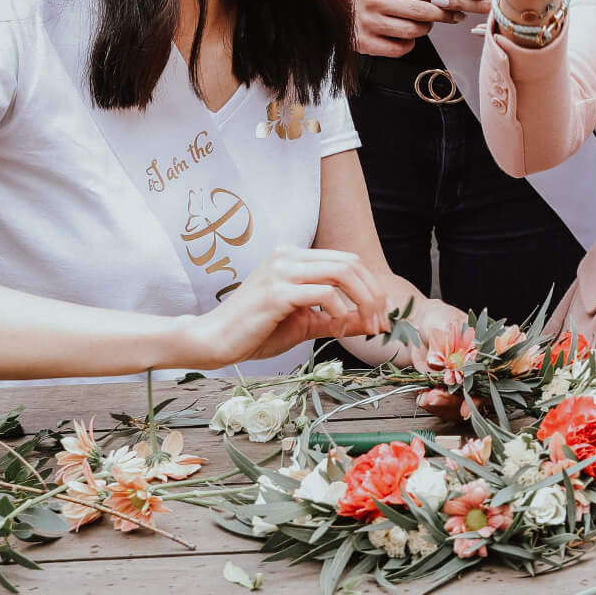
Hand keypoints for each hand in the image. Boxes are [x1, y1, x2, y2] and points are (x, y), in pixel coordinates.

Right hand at [171, 245, 392, 369]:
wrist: (214, 341)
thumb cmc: (256, 331)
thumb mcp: (304, 323)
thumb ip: (335, 319)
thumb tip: (371, 323)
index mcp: (293, 257)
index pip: (347, 260)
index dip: (371, 286)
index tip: (381, 316)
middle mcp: (288, 256)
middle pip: (350, 263)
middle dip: (374, 293)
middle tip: (381, 322)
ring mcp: (281, 271)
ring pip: (342, 273)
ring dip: (363, 301)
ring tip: (366, 326)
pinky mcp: (276, 292)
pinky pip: (324, 294)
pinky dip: (341, 312)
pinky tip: (338, 331)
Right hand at [350, 0, 450, 57]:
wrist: (334, 6)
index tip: (454, 2)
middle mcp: (378, 2)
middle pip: (422, 12)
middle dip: (442, 15)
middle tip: (451, 16)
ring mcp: (371, 24)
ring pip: (413, 31)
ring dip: (424, 30)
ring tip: (420, 25)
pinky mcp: (366, 43)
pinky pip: (400, 48)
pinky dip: (408, 44)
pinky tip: (403, 37)